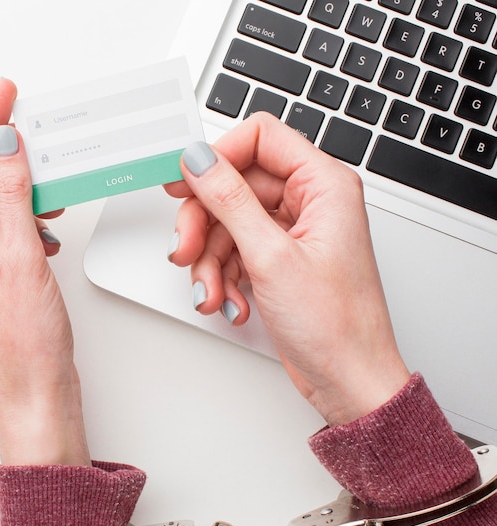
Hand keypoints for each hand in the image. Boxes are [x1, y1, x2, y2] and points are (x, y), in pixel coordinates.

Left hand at [0, 79, 89, 465]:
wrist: (38, 398)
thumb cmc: (22, 353)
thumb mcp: (22, 262)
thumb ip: (12, 197)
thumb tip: (5, 146)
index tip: (1, 96)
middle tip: (31, 135)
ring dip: (15, 196)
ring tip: (47, 187)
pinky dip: (20, 222)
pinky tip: (44, 224)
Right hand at [166, 113, 409, 425]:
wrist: (348, 380)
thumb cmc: (337, 327)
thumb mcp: (272, 257)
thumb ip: (230, 201)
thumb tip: (199, 161)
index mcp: (324, 186)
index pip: (260, 139)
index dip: (218, 156)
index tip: (185, 180)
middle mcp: (309, 204)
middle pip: (235, 186)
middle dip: (205, 222)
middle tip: (187, 249)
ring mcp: (292, 234)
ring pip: (229, 224)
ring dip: (211, 261)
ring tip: (213, 292)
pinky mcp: (278, 261)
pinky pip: (235, 252)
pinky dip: (225, 278)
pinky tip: (232, 303)